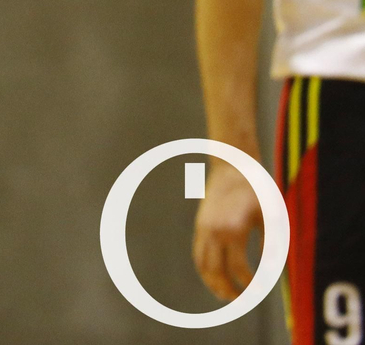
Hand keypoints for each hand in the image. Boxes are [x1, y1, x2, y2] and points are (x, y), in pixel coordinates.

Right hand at [193, 161, 262, 301]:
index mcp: (232, 230)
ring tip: (225, 295)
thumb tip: (271, 268)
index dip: (249, 283)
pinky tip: (214, 276)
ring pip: (202, 265)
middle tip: (240, 302)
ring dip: (212, 283)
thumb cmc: (257, 189)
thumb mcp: (270, 214)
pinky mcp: (200, 226)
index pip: (239, 268)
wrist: (232, 166)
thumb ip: (271, 243)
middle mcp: (214, 232)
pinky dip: (204, 269)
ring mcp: (203, 229)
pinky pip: (198, 254)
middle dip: (227, 290)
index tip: (259, 291)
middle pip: (215, 271)